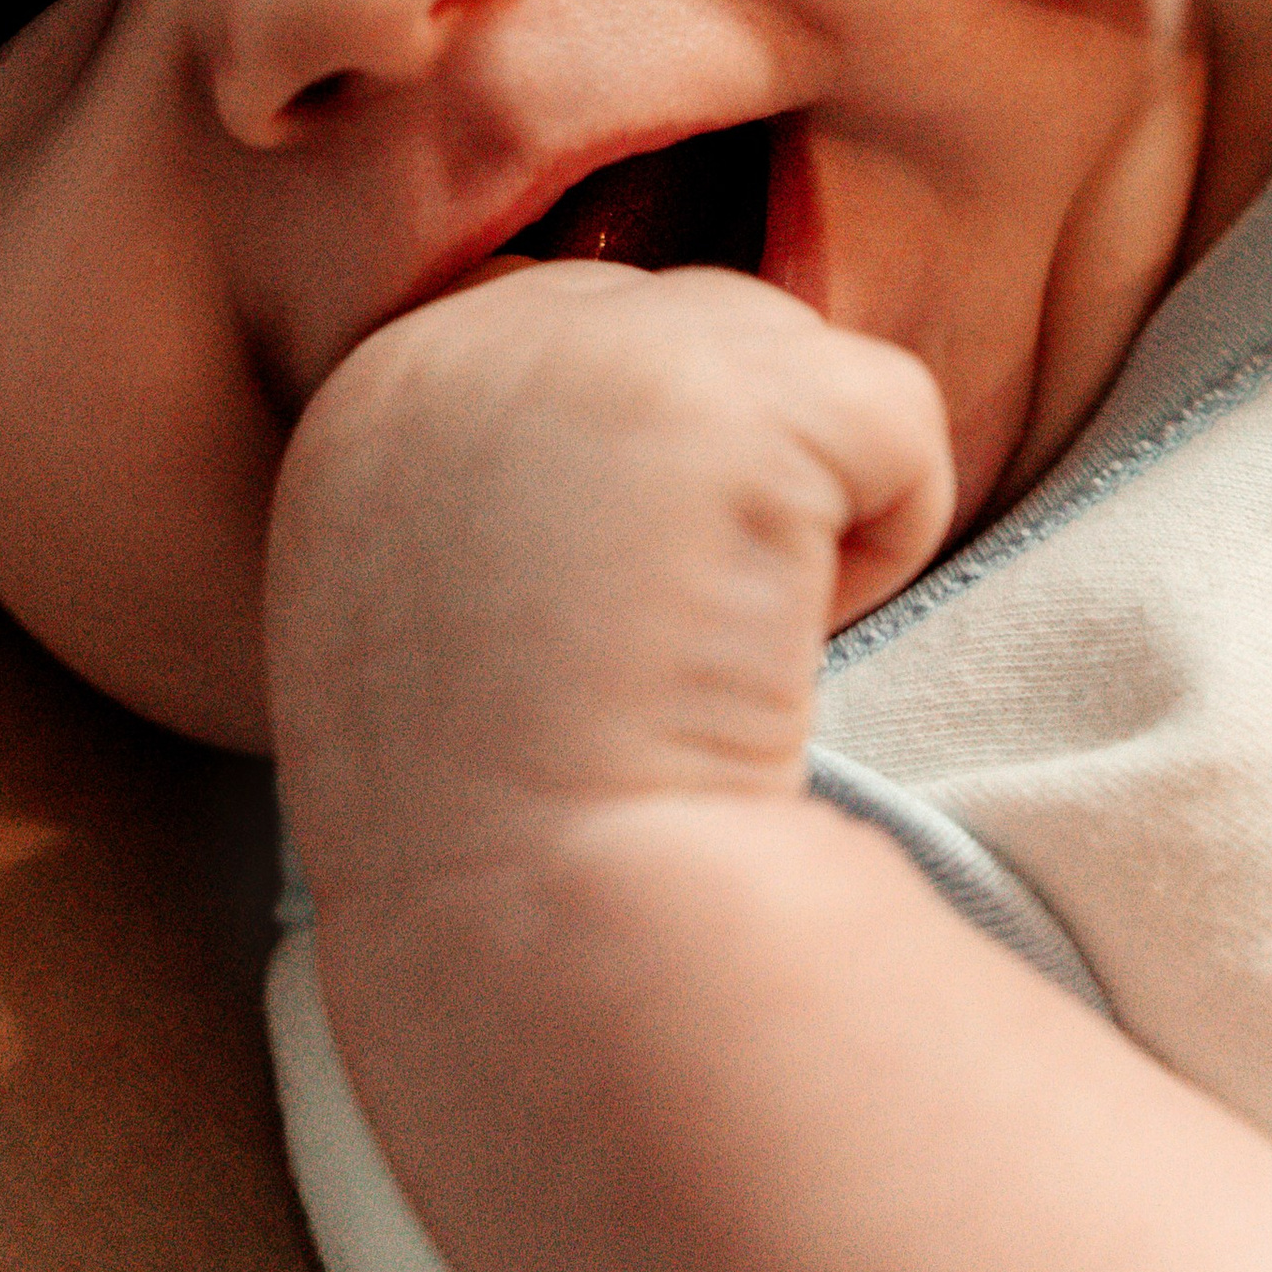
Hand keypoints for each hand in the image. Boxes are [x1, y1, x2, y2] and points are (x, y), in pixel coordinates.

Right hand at [266, 261, 951, 914]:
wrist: (543, 942)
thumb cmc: (510, 828)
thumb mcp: (430, 608)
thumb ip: (503, 478)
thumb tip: (656, 428)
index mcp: (376, 394)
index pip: (592, 349)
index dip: (644, 500)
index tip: (594, 647)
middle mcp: (464, 335)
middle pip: (703, 328)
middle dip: (729, 487)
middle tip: (651, 656)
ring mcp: (589, 347)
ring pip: (803, 364)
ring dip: (803, 515)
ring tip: (701, 652)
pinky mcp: (722, 389)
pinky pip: (895, 414)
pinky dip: (888, 541)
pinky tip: (772, 647)